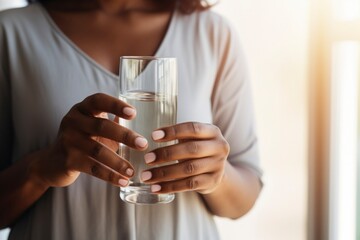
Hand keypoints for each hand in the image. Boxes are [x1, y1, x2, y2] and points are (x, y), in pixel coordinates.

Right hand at [31, 93, 147, 187]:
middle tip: (143, 144)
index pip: (99, 101)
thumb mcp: (93, 126)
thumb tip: (143, 117)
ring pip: (98, 150)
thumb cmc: (81, 140)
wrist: (51, 162)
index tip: (134, 113)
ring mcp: (68, 141)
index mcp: (82, 109)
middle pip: (102, 126)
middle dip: (125, 136)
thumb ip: (114, 121)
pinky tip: (124, 181)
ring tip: (133, 170)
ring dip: (118, 162)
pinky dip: (110, 176)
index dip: (116, 105)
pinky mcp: (68, 160)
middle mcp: (73, 121)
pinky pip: (93, 168)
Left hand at [140, 122, 229, 193]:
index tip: (153, 136)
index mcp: (213, 131)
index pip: (193, 129)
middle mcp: (219, 147)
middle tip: (147, 158)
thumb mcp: (193, 138)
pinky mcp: (212, 182)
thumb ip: (177, 135)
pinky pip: (189, 185)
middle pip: (191, 150)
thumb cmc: (197, 150)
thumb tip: (145, 139)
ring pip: (189, 169)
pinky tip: (156, 188)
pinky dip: (170, 187)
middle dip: (167, 154)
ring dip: (164, 173)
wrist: (215, 170)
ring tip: (146, 176)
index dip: (173, 131)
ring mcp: (217, 166)